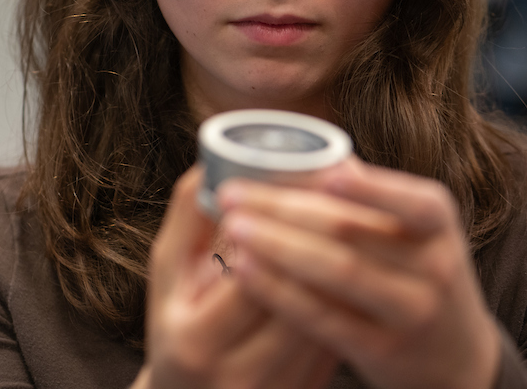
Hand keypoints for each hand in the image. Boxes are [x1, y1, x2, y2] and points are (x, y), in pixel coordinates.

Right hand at [135, 167, 338, 388]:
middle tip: (343, 193)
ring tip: (357, 218)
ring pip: (328, 322)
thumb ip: (188, 220)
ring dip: (343, 268)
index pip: (252, 282)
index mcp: (196, 342)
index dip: (280, 233)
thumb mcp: (168, 276)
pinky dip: (347, 298)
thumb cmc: (177, 326)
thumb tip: (212, 159)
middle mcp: (239, 376)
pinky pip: (337, 341)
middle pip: (300, 303)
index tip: (301, 187)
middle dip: (322, 244)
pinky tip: (359, 259)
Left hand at [216, 159, 500, 388]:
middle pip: (351, 229)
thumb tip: (298, 151)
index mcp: (438, 219)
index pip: (408, 199)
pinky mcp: (380, 350)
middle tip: (233, 192)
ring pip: (337, 272)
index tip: (322, 175)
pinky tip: (244, 271)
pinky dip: (279, 290)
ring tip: (233, 226)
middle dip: (284, 208)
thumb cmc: (418, 271)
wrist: (457, 357)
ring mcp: (410, 310)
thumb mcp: (416, 229)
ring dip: (277, 246)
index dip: (368, 188)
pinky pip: (322, 317)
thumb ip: (369, 195)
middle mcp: (434, 263)